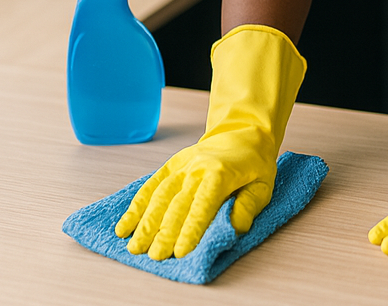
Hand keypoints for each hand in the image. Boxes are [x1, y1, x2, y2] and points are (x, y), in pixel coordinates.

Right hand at [114, 24, 305, 259]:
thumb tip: (233, 227)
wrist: (242, 132)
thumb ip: (248, 206)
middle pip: (178, 204)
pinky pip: (151, 186)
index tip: (181, 252)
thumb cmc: (253, 164)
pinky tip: (125, 225)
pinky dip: (136, 206)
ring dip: (146, 222)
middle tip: (155, 256)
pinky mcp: (171, 165)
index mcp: (221, 174)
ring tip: (135, 246)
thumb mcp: (263, 185)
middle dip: (165, 232)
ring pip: (160, 195)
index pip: (203, 205)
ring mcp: (182, 166)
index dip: (191, 229)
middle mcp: (198, 168)